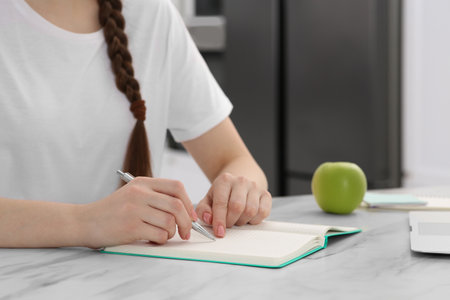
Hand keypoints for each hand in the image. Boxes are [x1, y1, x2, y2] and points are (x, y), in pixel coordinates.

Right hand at [80, 177, 195, 248]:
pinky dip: (161, 240)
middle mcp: (140, 193)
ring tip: (163, 235)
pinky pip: (159, 235)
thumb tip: (185, 210)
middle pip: (177, 205)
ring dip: (172, 233)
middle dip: (187, 222)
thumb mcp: (132, 194)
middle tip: (186, 232)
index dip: (188, 202)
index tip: (191, 216)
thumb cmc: (112, 211)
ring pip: (170, 222)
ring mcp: (135, 209)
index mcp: (142, 182)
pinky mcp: (131, 227)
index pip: (176, 187)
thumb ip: (155, 196)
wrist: (84, 221)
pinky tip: (152, 239)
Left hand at [195, 173, 271, 237]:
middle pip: (237, 207)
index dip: (219, 220)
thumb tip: (208, 219)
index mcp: (224, 180)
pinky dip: (255, 220)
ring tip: (237, 219)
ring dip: (242, 221)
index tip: (219, 232)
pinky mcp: (266, 194)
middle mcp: (241, 181)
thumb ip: (203, 210)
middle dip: (231, 221)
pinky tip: (247, 217)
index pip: (221, 202)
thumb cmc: (223, 193)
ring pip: (251, 211)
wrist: (240, 182)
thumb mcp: (209, 199)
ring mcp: (255, 187)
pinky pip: (263, 212)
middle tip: (227, 224)